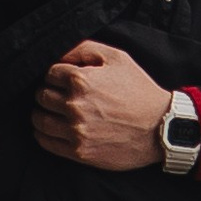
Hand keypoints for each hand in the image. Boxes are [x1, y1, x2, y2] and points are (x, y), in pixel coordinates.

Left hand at [32, 38, 172, 172]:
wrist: (161, 128)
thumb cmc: (139, 91)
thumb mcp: (117, 58)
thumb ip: (84, 48)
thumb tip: (60, 52)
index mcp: (81, 80)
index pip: (49, 73)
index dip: (55, 74)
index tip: (62, 79)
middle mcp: (75, 106)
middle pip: (41, 96)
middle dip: (47, 92)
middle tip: (58, 95)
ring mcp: (76, 131)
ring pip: (39, 119)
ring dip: (42, 113)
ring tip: (52, 112)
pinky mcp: (79, 152)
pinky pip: (46, 142)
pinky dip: (43, 134)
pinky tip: (52, 129)